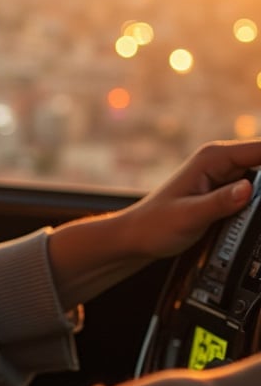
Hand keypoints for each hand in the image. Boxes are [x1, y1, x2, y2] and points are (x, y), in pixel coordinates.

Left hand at [47, 139, 260, 309]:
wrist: (137, 236)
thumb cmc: (155, 225)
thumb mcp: (189, 216)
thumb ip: (219, 203)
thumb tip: (249, 188)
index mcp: (212, 157)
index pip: (259, 150)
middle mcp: (220, 161)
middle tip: (257, 212)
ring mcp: (223, 176)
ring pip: (260, 179)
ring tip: (252, 216)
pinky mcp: (225, 191)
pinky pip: (252, 193)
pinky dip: (258, 203)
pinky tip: (254, 217)